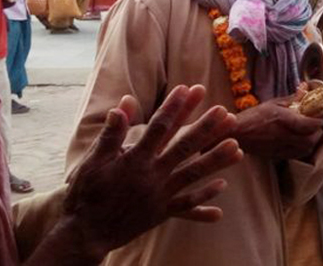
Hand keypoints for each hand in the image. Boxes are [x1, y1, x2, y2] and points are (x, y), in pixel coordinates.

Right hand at [60, 85, 241, 258]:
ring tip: (237, 147)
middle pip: (184, 147)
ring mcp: (159, 195)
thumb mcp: (93, 161)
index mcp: (134, 159)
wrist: (85, 233)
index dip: (176, 107)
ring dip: (215, 160)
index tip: (190, 89)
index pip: (159, 127)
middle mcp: (151, 175)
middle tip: (225, 112)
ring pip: (193, 174)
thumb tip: (123, 103)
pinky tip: (223, 185)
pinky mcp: (161, 213)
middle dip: (206, 129)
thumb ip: (111, 133)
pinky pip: (187, 203)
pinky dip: (204, 195)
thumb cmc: (85, 194)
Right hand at [231, 96, 322, 160]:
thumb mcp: (273, 103)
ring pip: (306, 149)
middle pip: (310, 140)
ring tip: (312, 133)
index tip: (321, 116)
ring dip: (313, 141)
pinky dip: (305, 149)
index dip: (319, 121)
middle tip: (319, 125)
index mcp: (282, 119)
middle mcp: (283, 134)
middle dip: (319, 133)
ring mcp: (280, 147)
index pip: (308, 124)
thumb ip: (292, 98)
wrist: (236, 134)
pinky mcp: (278, 155)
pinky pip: (298, 155)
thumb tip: (306, 87)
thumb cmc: (253, 116)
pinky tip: (303, 141)